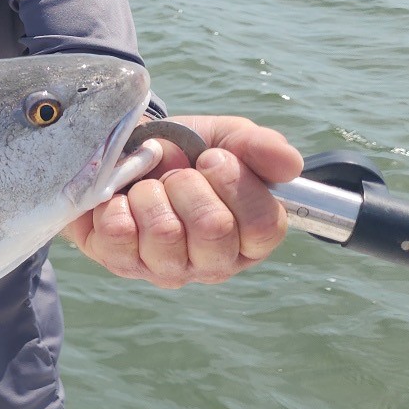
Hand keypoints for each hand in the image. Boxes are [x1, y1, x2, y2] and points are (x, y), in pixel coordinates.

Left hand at [65, 114, 302, 287]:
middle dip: (190, 184)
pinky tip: (122, 200)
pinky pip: (119, 232)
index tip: (212, 158)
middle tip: (177, 174)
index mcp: (249, 237)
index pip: (263, 226)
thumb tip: (291, 165)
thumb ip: (259, 147)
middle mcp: (213, 262)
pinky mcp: (122, 264)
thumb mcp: (224, 139)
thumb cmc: (183, 152)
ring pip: (165, 232)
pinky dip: (117, 202)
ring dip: (151, 193)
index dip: (237, 184)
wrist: (125, 151)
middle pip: (214, 228)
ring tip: (148, 186)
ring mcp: (166, 269)